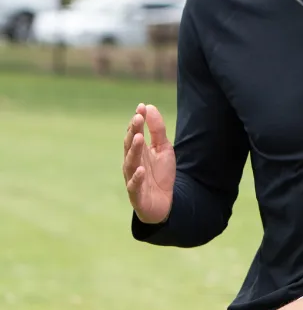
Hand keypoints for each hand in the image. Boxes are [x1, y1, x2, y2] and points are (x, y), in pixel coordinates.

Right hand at [122, 103, 174, 223]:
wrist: (164, 203)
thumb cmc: (160, 174)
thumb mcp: (163, 148)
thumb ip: (157, 130)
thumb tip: (149, 106)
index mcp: (138, 151)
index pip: (135, 133)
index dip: (138, 120)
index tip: (141, 106)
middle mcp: (132, 163)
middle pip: (130, 145)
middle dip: (134, 131)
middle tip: (138, 118)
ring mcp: (133, 178)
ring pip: (130, 163)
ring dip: (134, 150)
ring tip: (139, 138)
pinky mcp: (137, 194)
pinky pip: (134, 185)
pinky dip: (136, 178)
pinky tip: (141, 169)